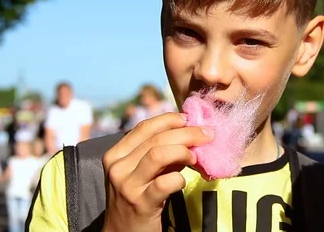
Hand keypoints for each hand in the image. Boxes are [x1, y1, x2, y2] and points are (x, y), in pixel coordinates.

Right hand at [102, 113, 213, 231]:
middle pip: (156, 138)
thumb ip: (159, 153)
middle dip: (187, 133)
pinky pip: (165, 183)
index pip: (144, 127)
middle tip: (207, 134)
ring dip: (184, 151)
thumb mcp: (141, 171)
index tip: (189, 119)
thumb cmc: (137, 197)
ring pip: (158, 154)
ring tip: (196, 158)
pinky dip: (179, 178)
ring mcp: (127, 185)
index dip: (169, 119)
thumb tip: (189, 134)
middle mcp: (118, 167)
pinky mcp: (140, 203)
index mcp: (116, 154)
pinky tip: (183, 182)